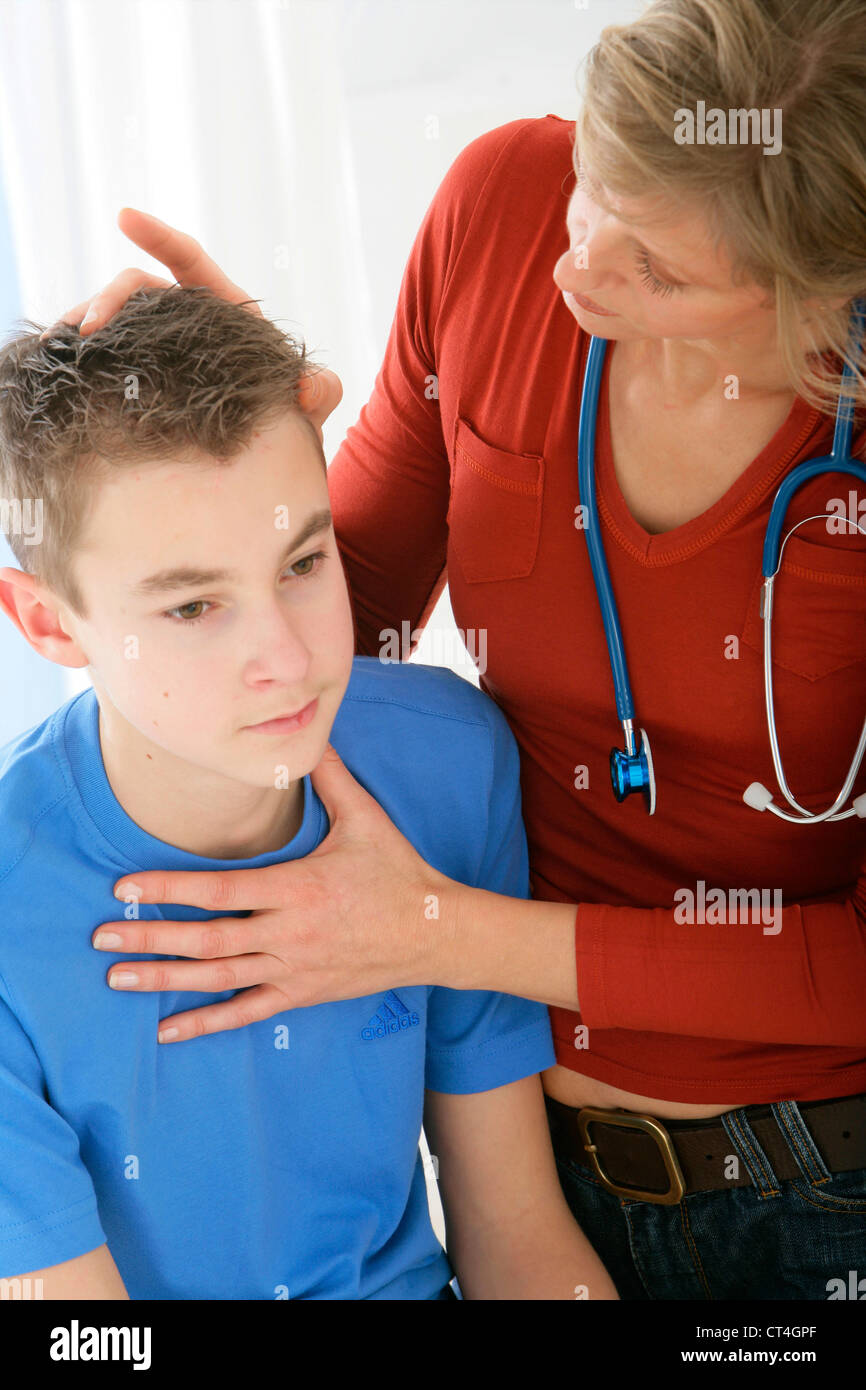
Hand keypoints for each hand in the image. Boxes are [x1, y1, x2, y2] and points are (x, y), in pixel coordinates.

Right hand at [40, 207, 342, 442]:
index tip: (124, 216)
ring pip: (120, 323)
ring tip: (64, 348)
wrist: (275, 455)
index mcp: (227, 312)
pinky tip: (67, 369)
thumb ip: (320, 389)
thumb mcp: (313, 400)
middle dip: (109, 299)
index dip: (159, 237)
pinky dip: (88, 359)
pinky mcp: (149, 378)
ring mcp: (166, 349)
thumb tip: (306, 390)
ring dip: (88, 326)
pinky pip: (113, 359)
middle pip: (141, 290)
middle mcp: (191, 322)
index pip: (190, 261)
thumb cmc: (295, 416)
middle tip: (85, 329)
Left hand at [92, 743, 460, 1042]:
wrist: (435, 934)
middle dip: (150, 937)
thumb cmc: (399, 873)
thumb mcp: (366, 819)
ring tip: (117, 977)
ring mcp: (294, 968)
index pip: (219, 891)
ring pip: (219, 978)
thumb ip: (332, 777)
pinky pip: (247, 1011)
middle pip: (207, 939)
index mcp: (298, 888)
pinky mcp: (303, 993)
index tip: (126, 887)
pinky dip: (206, 1023)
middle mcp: (289, 932)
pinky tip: (167, 1030)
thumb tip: (311, 733)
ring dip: (165, 978)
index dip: (169, 889)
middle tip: (102, 936)